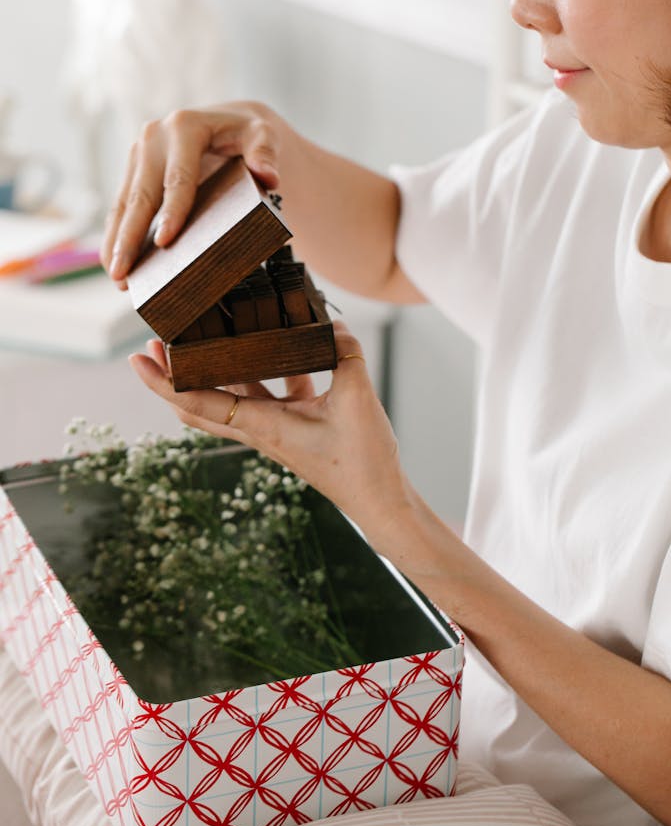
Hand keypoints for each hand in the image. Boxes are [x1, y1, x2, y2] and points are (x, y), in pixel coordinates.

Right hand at [101, 101, 296, 284]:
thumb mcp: (261, 135)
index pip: (178, 177)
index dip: (172, 211)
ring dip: (116, 242)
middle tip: (122, 273)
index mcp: (184, 127)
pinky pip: (122, 207)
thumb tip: (268, 175)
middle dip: (130, 237)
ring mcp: (139, 155)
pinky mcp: (133, 171)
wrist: (226, 123)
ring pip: (124, 204)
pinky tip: (115, 263)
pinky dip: (116, 236)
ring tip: (117, 277)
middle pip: (141, 195)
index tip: (165, 243)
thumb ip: (265, 152)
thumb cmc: (245, 133)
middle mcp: (154, 138)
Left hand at [128, 323, 410, 554]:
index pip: (197, 402)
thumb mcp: (357, 400)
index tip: (137, 359)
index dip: (163, 382)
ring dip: (214, 370)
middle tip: (156, 342)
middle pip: (198, 403)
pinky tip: (286, 344)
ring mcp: (274, 429)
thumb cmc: (362, 461)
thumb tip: (333, 324)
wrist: (379, 501)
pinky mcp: (293, 428)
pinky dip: (267, 371)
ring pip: (230, 397)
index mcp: (263, 426)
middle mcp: (259, 429)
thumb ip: (345, 355)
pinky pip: (269, 394)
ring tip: (207, 335)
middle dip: (172, 376)